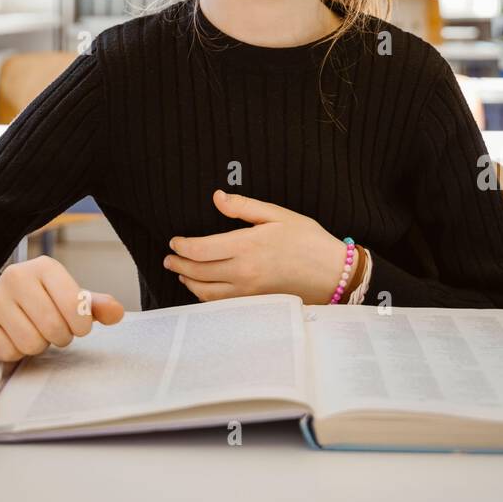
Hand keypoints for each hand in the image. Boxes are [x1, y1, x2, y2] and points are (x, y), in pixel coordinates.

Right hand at [0, 255, 124, 360]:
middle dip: (60, 337)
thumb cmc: (43, 298)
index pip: (74, 305)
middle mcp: (16, 276)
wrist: (0, 298)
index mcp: (44, 266)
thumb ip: (94, 305)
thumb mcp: (70, 296)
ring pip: (30, 343)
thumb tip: (116, 312)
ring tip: (35, 331)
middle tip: (56, 331)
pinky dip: (17, 352)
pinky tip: (15, 336)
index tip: (79, 326)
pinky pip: (8, 352)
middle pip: (52, 327)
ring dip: (39, 346)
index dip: (81, 325)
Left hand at [162, 190, 352, 303]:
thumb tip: (217, 197)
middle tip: (169, 258)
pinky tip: (203, 289)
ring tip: (181, 272)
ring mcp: (249, 292)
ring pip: (206, 292)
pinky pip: (222, 304)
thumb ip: (244, 206)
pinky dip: (206, 297)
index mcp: (247, 246)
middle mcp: (243, 272)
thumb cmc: (309, 241)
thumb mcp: (277, 214)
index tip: (174, 241)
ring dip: (188, 282)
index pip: (200, 249)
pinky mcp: (256, 304)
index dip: (182, 246)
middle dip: (179, 264)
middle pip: (198, 272)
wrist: (333, 273)